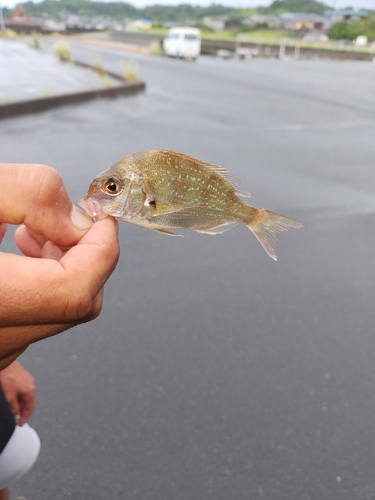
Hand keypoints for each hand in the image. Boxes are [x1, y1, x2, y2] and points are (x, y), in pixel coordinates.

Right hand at [0, 164, 119, 368]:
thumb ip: (30, 194)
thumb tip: (78, 219)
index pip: (74, 292)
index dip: (101, 249)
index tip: (99, 217)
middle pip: (76, 304)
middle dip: (84, 253)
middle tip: (59, 220)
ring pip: (59, 312)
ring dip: (64, 265)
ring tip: (32, 230)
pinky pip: (37, 317)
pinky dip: (44, 280)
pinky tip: (21, 251)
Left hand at [0, 361, 35, 425]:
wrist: (4, 362)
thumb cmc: (7, 377)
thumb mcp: (9, 397)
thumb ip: (14, 408)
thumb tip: (16, 415)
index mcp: (30, 390)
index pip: (31, 408)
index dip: (25, 417)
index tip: (20, 424)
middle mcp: (31, 384)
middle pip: (28, 402)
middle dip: (21, 411)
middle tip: (14, 418)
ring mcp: (26, 379)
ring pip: (24, 395)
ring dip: (18, 403)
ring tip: (11, 409)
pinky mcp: (21, 376)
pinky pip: (21, 389)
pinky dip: (17, 396)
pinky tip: (10, 398)